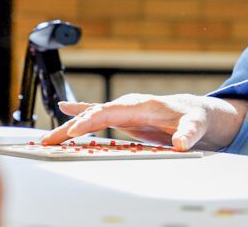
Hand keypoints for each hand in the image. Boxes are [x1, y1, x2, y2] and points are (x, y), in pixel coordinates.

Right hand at [40, 93, 247, 150]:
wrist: (199, 111)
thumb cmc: (197, 116)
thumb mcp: (197, 126)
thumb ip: (189, 133)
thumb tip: (180, 143)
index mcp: (144, 104)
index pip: (112, 111)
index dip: (92, 120)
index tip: (75, 132)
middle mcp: (130, 105)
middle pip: (95, 114)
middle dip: (71, 126)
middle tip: (50, 141)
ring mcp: (125, 110)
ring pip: (92, 116)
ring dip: (69, 126)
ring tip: (47, 138)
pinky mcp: (124, 117)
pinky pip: (98, 114)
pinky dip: (80, 112)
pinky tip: (63, 109)